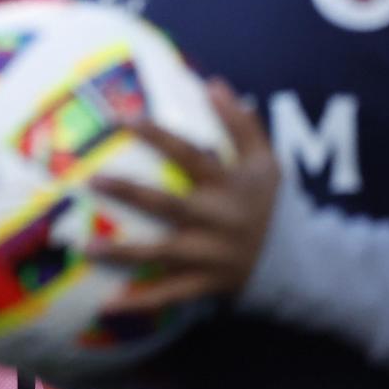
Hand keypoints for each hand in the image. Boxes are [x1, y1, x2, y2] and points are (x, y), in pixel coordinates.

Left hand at [85, 79, 279, 314]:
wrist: (301, 262)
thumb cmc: (272, 203)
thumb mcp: (266, 161)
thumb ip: (240, 123)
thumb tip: (214, 83)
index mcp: (228, 187)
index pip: (190, 156)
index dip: (160, 137)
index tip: (128, 119)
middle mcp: (217, 221)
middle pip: (168, 204)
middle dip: (130, 192)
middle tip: (93, 178)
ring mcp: (210, 256)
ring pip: (162, 254)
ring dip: (124, 251)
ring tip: (87, 245)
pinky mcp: (206, 284)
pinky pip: (170, 294)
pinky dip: (141, 302)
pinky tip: (108, 304)